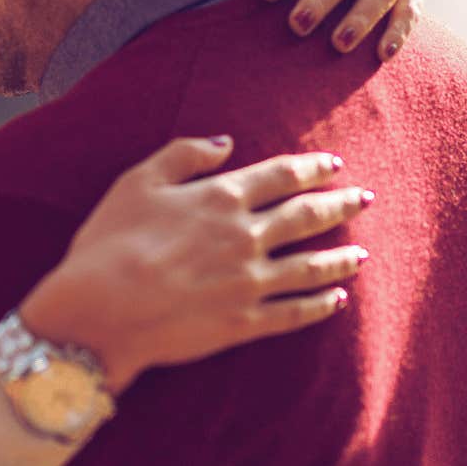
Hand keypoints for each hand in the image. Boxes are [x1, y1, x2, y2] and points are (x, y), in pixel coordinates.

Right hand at [19, 136, 370, 393]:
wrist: (101, 311)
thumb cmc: (110, 242)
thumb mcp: (137, 182)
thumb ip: (184, 155)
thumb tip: (226, 143)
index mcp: (221, 198)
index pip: (281, 176)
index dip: (311, 168)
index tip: (334, 165)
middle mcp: (246, 236)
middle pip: (307, 216)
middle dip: (340, 205)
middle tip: (365, 199)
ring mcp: (250, 282)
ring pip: (311, 266)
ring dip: (341, 257)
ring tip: (362, 253)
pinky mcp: (245, 322)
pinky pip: (296, 312)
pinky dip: (321, 305)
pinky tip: (337, 299)